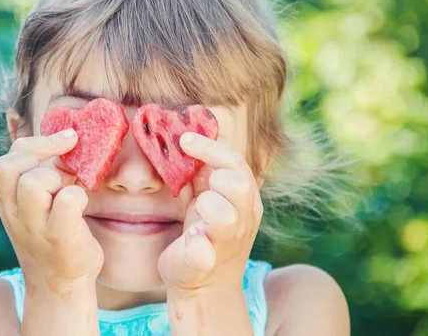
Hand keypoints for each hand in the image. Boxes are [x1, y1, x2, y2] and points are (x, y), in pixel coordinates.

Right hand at [0, 129, 103, 293]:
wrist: (60, 287)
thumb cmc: (53, 239)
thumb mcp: (37, 207)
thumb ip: (41, 178)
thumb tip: (67, 143)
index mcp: (7, 202)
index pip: (7, 160)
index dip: (36, 143)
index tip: (66, 141)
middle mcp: (15, 214)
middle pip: (11, 166)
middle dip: (43, 158)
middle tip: (65, 170)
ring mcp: (35, 227)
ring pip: (35, 182)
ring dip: (57, 179)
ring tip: (68, 193)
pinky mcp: (59, 237)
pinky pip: (68, 200)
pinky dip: (79, 196)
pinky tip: (82, 207)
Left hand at [158, 132, 262, 292]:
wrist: (205, 286)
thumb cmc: (205, 235)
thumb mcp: (206, 200)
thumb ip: (201, 176)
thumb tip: (184, 142)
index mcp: (244, 200)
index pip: (235, 163)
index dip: (210, 147)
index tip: (184, 140)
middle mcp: (243, 219)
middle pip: (237, 184)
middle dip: (214, 179)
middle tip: (201, 192)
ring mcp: (228, 243)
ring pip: (224, 215)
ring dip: (205, 208)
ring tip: (196, 218)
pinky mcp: (205, 263)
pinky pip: (203, 253)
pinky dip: (196, 247)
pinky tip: (191, 242)